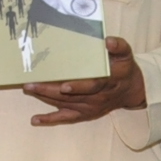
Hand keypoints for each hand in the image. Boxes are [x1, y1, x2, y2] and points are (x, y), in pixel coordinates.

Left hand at [24, 36, 146, 125]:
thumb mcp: (126, 55)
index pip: (93, 86)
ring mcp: (90, 107)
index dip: (79, 87)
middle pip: (71, 96)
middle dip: (49, 90)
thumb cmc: (124, 69)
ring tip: (28, 89)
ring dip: (45, 98)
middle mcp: (98, 97)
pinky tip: (34, 119)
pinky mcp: (84, 114)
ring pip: (64, 104)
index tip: (64, 86)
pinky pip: (66, 118)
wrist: (131, 90)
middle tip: (30, 84)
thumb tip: (107, 41)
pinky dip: (49, 119)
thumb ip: (119, 46)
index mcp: (108, 81)